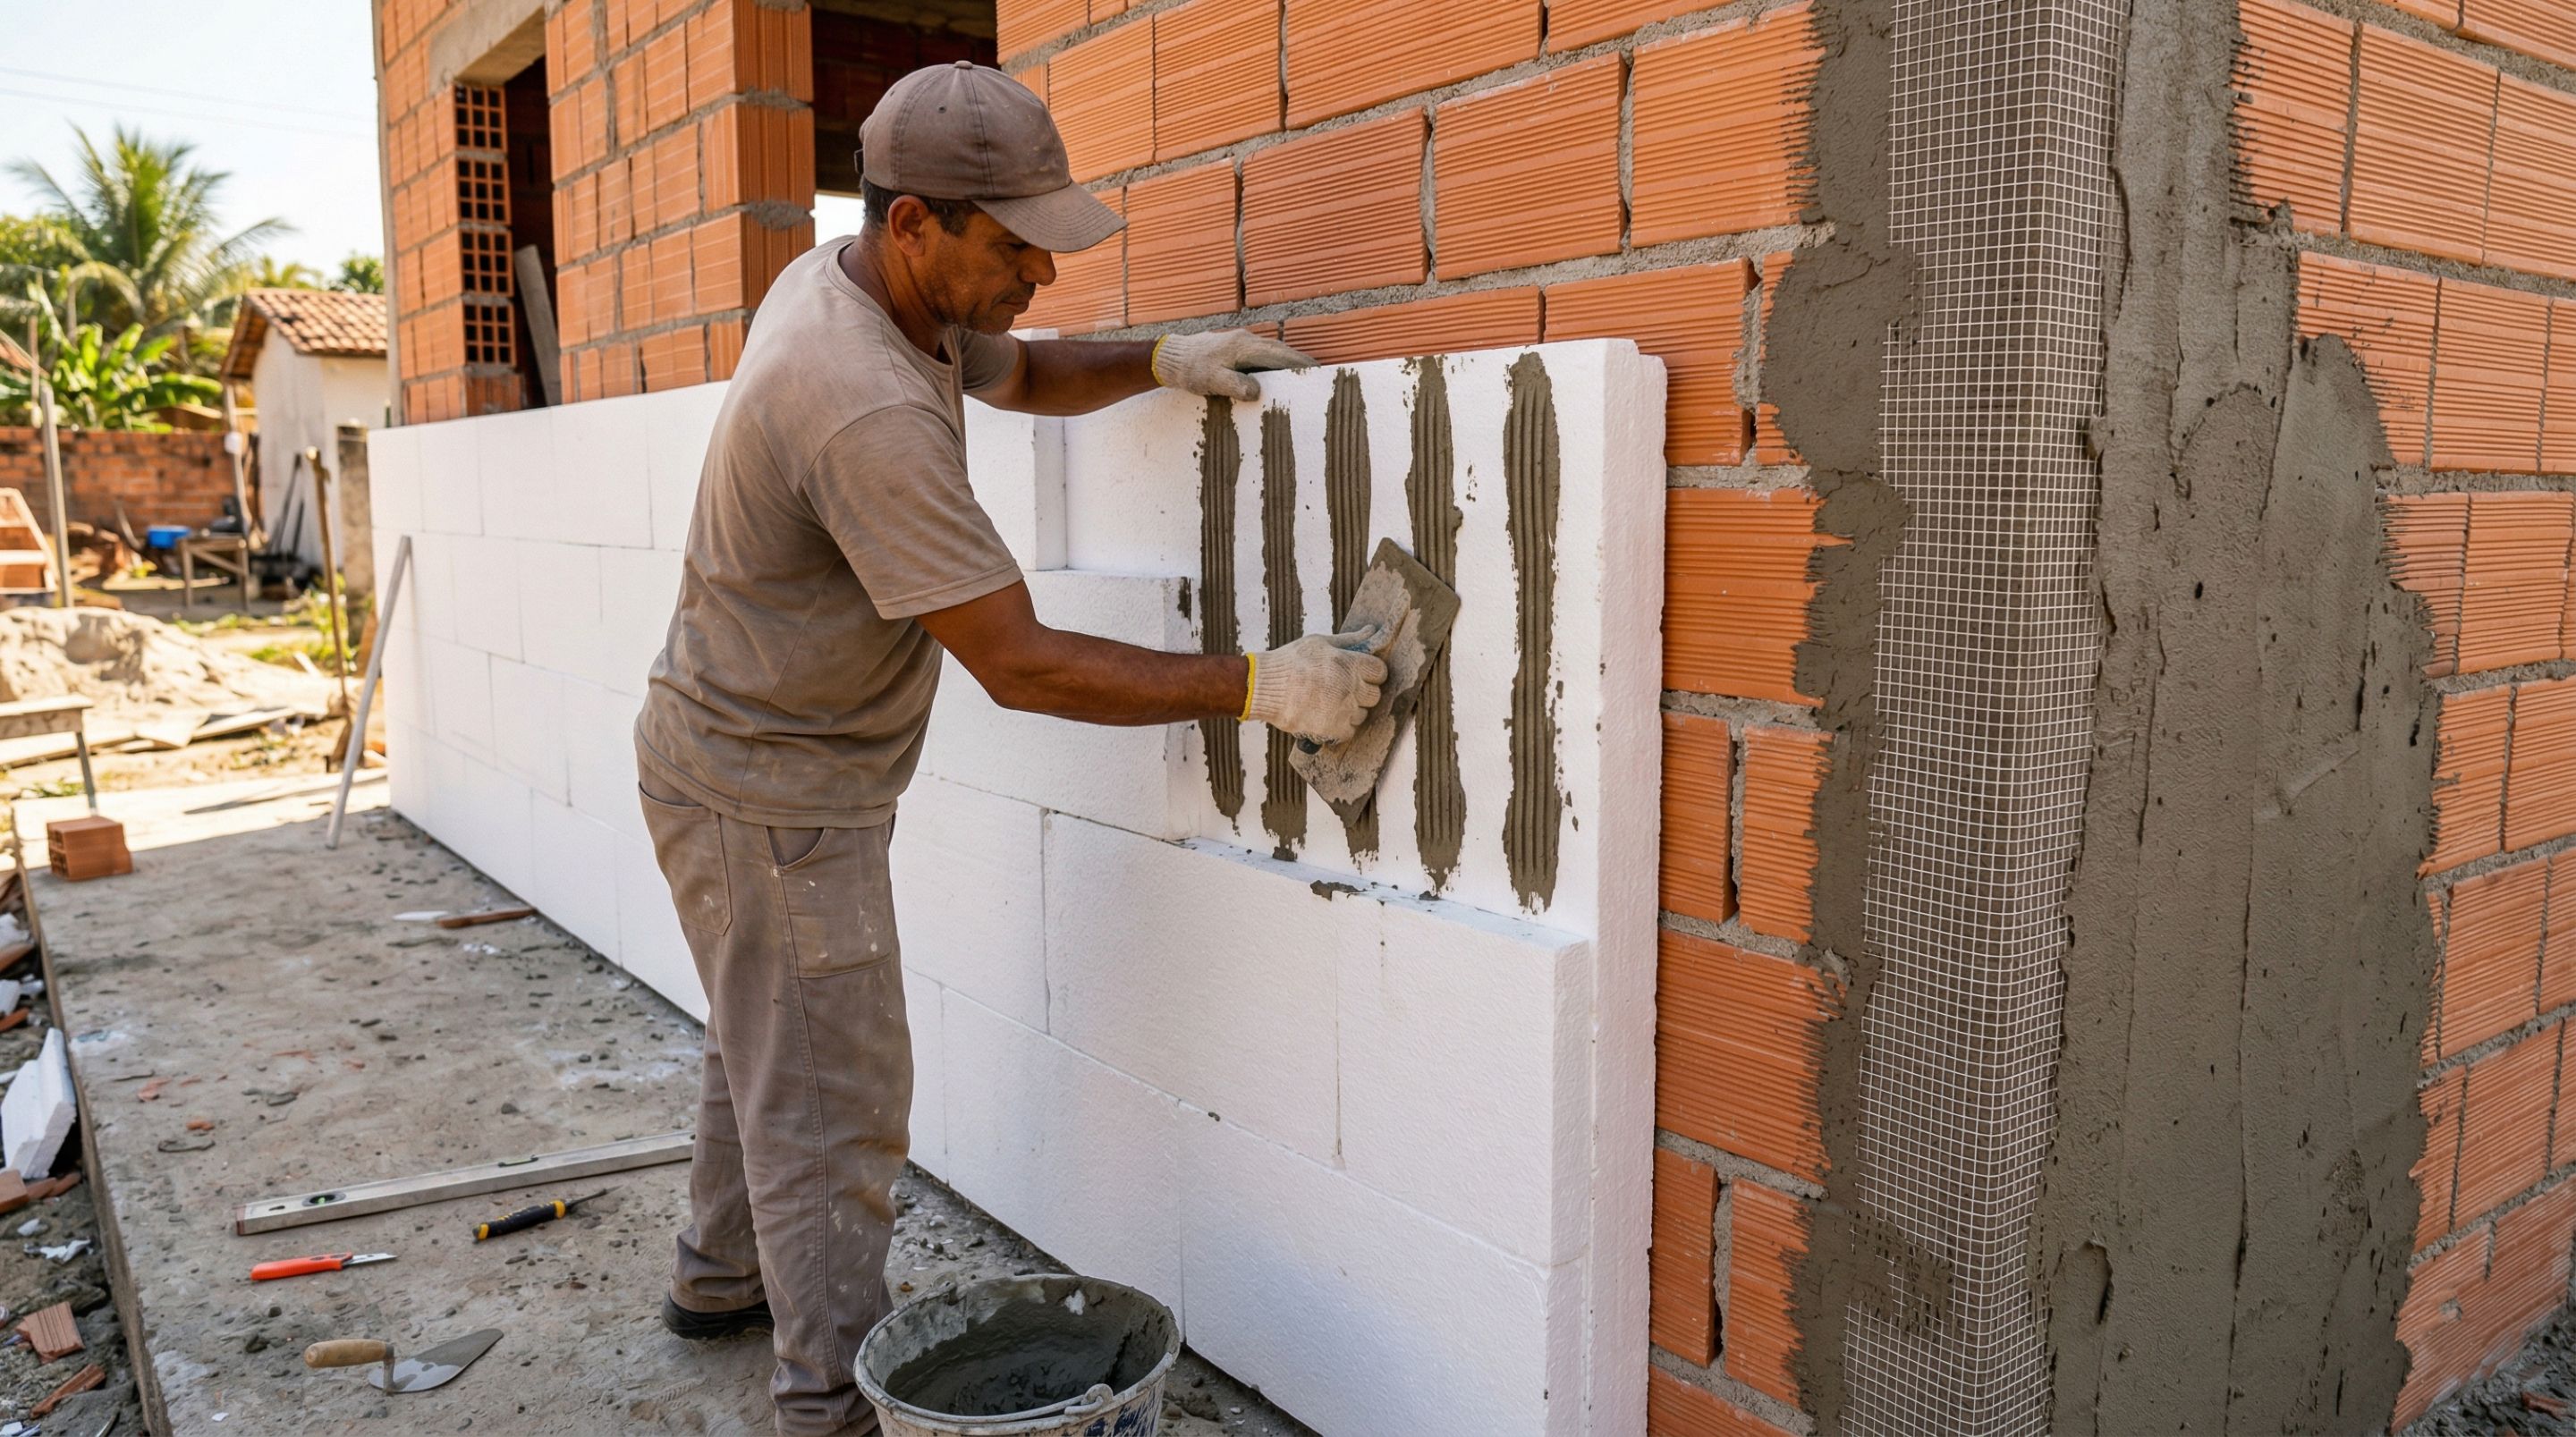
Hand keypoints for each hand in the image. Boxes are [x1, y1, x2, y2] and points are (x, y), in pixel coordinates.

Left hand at [1151, 329, 1315, 401]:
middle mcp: (1247, 340)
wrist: (1172, 357)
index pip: (1280, 355)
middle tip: (1318, 376)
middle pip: (1281, 350)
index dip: (1300, 364)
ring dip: (1288, 362)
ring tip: (1303, 376)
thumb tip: (1257, 392)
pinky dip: (1276, 363)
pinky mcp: (1236, 348)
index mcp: (1244, 347)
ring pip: (1272, 351)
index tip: (1317, 372)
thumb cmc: (1191, 370)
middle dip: (1300, 362)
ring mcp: (1241, 342)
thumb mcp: (1211, 381)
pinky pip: (1263, 355)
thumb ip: (1234, 385)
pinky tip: (1278, 374)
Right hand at [1245, 629, 1387, 744]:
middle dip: (1362, 692)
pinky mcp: (1333, 728)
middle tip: (1342, 689)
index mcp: (1350, 663)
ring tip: (1330, 703)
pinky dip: (1341, 726)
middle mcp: (1351, 686)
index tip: (1359, 675)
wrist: (1264, 687)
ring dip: (1351, 710)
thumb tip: (1372, 631)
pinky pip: (1350, 730)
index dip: (1371, 673)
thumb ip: (1349, 639)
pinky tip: (1326, 716)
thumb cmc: (1290, 662)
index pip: (1380, 671)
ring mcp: (1343, 709)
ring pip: (1363, 714)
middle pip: (1375, 695)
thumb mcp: (1319, 643)